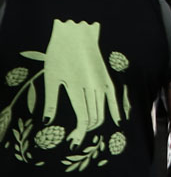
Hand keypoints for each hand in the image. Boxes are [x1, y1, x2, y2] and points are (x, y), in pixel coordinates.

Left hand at [34, 21, 122, 141]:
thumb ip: (51, 101)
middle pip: (94, 117)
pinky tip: (117, 122)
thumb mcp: (50, 77)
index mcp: (77, 88)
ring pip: (103, 111)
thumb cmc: (58, 55)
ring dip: (95, 123)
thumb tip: (48, 122)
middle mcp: (92, 88)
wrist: (76, 35)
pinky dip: (115, 112)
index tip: (72, 142)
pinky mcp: (108, 80)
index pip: (83, 118)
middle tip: (75, 138)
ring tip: (85, 129)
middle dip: (85, 130)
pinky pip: (114, 100)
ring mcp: (102, 84)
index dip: (78, 132)